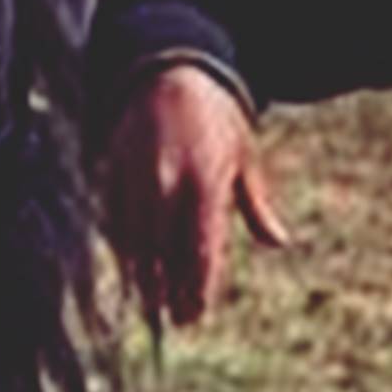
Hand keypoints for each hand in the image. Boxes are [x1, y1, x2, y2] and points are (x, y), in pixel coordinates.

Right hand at [90, 61, 291, 326]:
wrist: (169, 71)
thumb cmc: (216, 117)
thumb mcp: (245, 155)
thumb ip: (256, 203)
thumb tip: (278, 241)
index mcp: (207, 182)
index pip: (201, 248)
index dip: (199, 286)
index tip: (197, 313)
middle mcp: (168, 184)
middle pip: (167, 253)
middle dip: (171, 289)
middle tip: (176, 320)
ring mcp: (136, 179)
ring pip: (136, 241)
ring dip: (144, 275)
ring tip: (151, 303)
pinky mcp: (113, 172)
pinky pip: (115, 220)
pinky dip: (122, 246)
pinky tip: (130, 265)